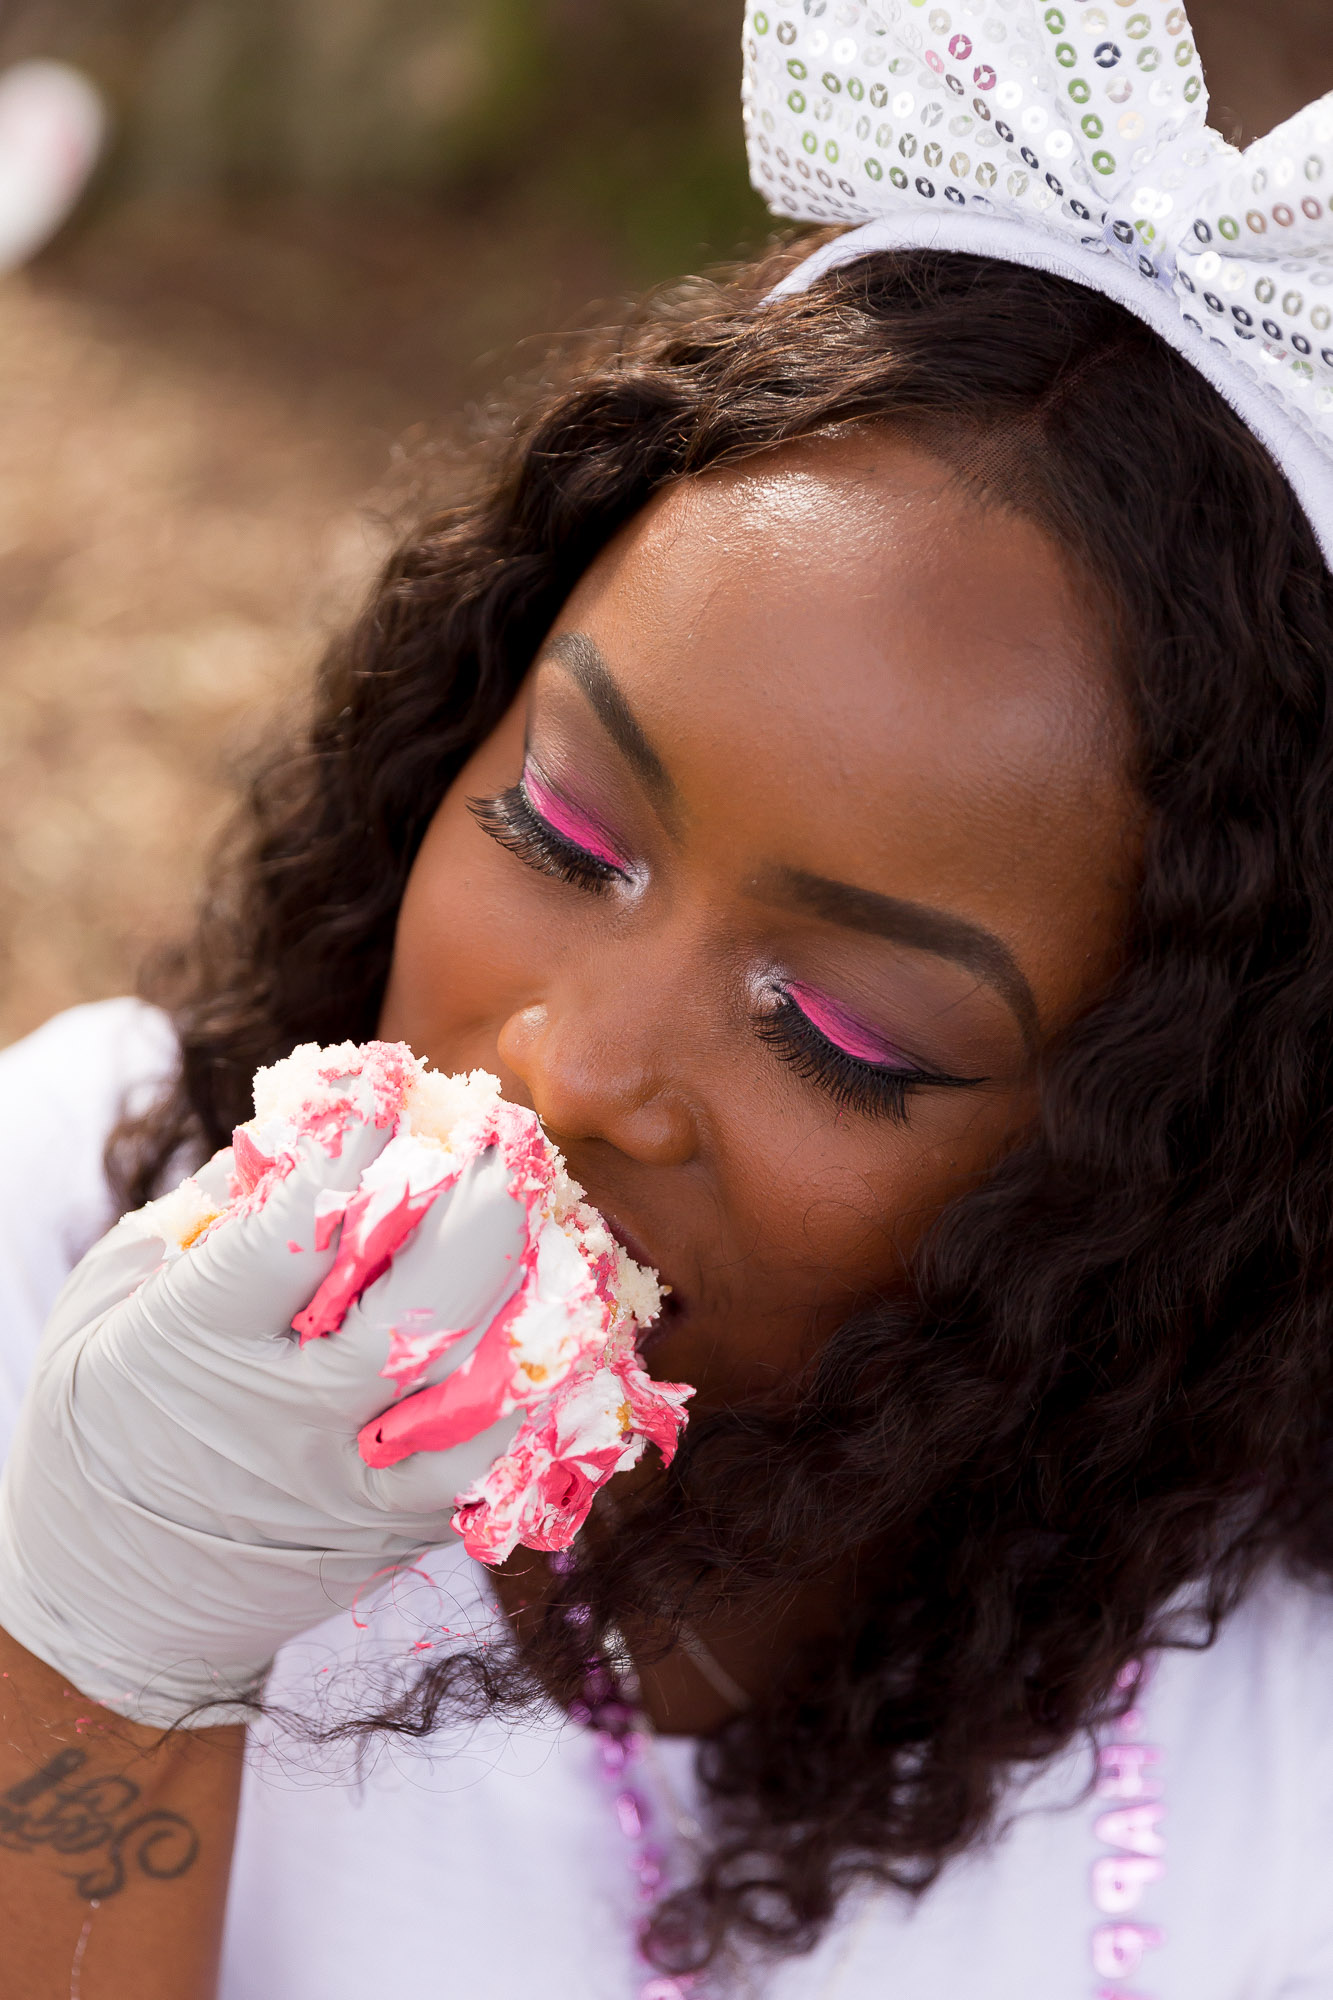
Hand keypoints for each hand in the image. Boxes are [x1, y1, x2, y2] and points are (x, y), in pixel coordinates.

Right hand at [0, 1100, 529, 1726]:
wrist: (107, 1613)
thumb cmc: (97, 1431)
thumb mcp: (104, 1305)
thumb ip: (202, 1216)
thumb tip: (301, 1130)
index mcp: (195, 1341)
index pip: (300, 1231)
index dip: (357, 1144)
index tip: (394, 1080)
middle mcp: (285, 1413)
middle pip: (419, 1309)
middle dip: (480, 1210)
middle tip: (506, 1140)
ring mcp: (349, 1482)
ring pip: (475, 1389)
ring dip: (527, 1297)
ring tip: (554, 1223)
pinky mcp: (394, 1531)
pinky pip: (492, 1464)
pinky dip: (535, 1397)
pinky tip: (562, 1333)